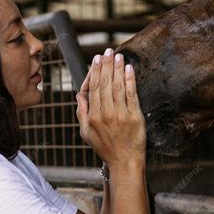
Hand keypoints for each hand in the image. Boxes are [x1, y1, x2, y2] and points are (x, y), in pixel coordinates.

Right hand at [76, 49, 145, 166]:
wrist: (124, 162)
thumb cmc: (106, 148)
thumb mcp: (86, 133)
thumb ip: (82, 113)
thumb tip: (79, 95)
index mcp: (92, 116)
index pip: (93, 88)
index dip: (95, 71)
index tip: (97, 59)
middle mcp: (105, 113)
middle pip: (104, 83)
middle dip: (106, 65)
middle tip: (107, 51)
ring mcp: (120, 114)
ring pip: (117, 86)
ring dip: (117, 68)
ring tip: (118, 55)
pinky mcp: (134, 116)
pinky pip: (131, 94)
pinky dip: (130, 80)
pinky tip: (129, 68)